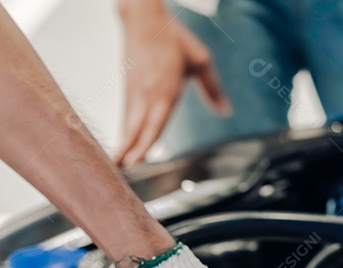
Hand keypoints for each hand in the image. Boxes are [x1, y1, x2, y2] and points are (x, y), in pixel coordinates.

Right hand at [116, 0, 230, 166]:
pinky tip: (121, 145)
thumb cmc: (172, 38)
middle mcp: (148, 94)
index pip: (155, 124)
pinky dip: (123, 132)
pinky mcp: (127, 89)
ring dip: (123, 145)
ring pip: (128, 124)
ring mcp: (135, 92)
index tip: (137, 161)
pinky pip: (126, 116)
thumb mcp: (200, 60)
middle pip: (136, 129)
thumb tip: (225, 110)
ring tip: (116, 165)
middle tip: (121, 172)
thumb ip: (212, 88)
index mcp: (166, 89)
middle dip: (128, 151)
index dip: (145, 145)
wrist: (144, 19)